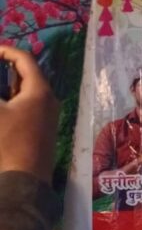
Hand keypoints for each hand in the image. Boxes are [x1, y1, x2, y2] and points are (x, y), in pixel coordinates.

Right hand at [0, 46, 58, 184]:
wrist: (25, 179)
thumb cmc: (9, 142)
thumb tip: (2, 97)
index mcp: (40, 91)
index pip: (25, 59)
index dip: (5, 50)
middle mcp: (48, 99)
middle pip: (26, 74)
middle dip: (5, 68)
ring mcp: (47, 114)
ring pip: (25, 90)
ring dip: (8, 85)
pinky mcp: (42, 127)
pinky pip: (26, 104)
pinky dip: (12, 99)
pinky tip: (2, 104)